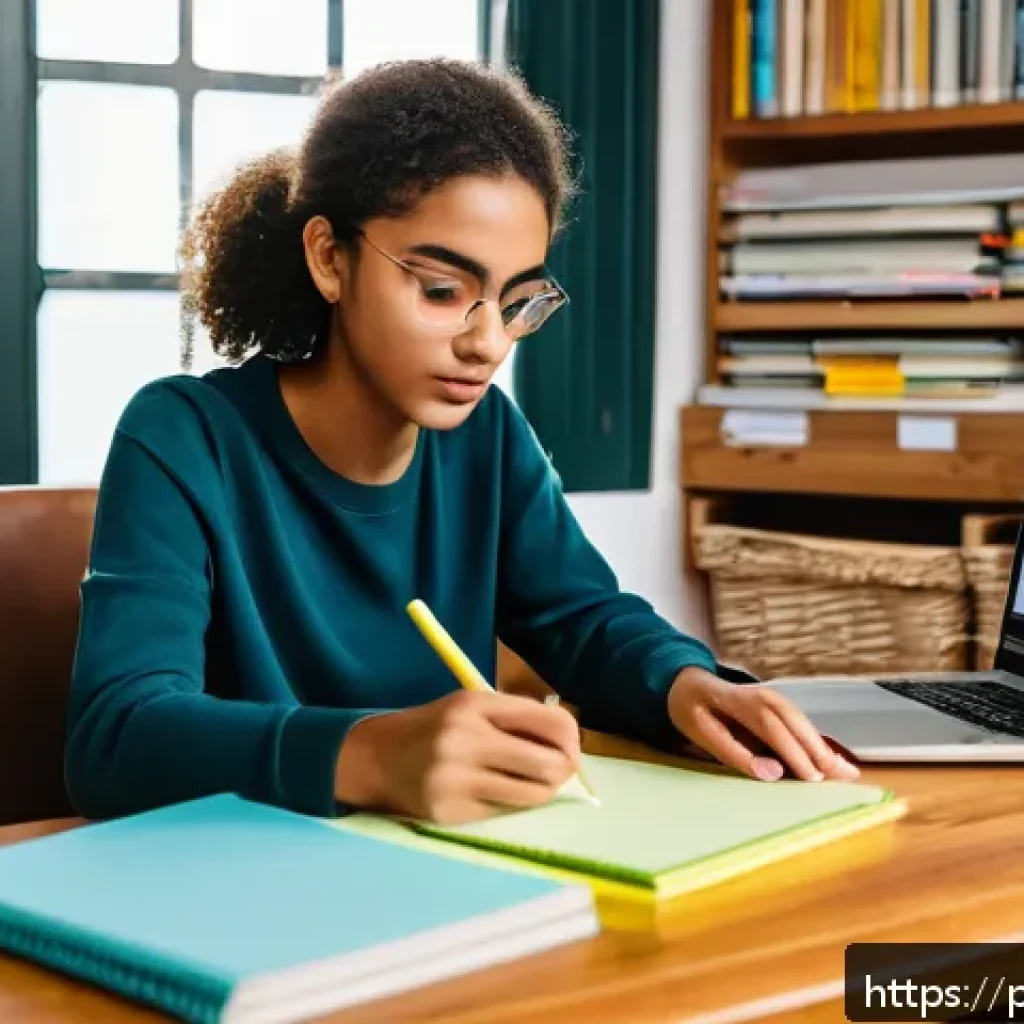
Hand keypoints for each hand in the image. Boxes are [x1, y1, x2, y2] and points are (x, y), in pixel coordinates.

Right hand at [334, 690, 580, 823]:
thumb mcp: (470, 706)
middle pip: (547, 763)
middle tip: (561, 772)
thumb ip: (515, 716)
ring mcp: (455, 779)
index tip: (570, 747)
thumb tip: (570, 740)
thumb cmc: (434, 728)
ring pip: (531, 794)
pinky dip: (510, 804)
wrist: (375, 757)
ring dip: (542, 792)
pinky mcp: (448, 812)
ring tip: (533, 784)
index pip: (548, 721)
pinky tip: (495, 792)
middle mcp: (464, 739)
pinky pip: (503, 812)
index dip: (571, 738)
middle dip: (564, 770)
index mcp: (474, 704)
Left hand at [667, 666, 859, 782]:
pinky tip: (834, 760)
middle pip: (795, 723)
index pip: (771, 726)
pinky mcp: (779, 708)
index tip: (811, 777)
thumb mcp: (700, 731)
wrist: (690, 684)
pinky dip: (818, 743)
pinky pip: (801, 725)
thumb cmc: (693, 709)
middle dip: (818, 751)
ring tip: (846, 773)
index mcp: (740, 700)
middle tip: (840, 779)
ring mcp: (774, 699)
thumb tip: (771, 773)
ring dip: (823, 748)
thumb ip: (733, 752)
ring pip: (803, 723)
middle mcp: (763, 696)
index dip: (794, 752)